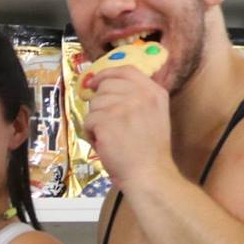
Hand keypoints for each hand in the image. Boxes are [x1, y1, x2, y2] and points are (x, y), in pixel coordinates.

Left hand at [83, 65, 173, 190]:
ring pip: (94, 104)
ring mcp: (122, 108)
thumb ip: (140, 97)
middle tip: (108, 122)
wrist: (149, 173)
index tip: (96, 82)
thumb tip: (110, 83)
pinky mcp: (106, 122)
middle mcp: (139, 96)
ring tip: (108, 135)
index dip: (107, 74)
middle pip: (106, 86)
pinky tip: (102, 143)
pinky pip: (88, 121)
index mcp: (154, 92)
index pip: (126, 70)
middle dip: (101, 103)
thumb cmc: (151, 150)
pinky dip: (90, 133)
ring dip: (96, 120)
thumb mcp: (155, 114)